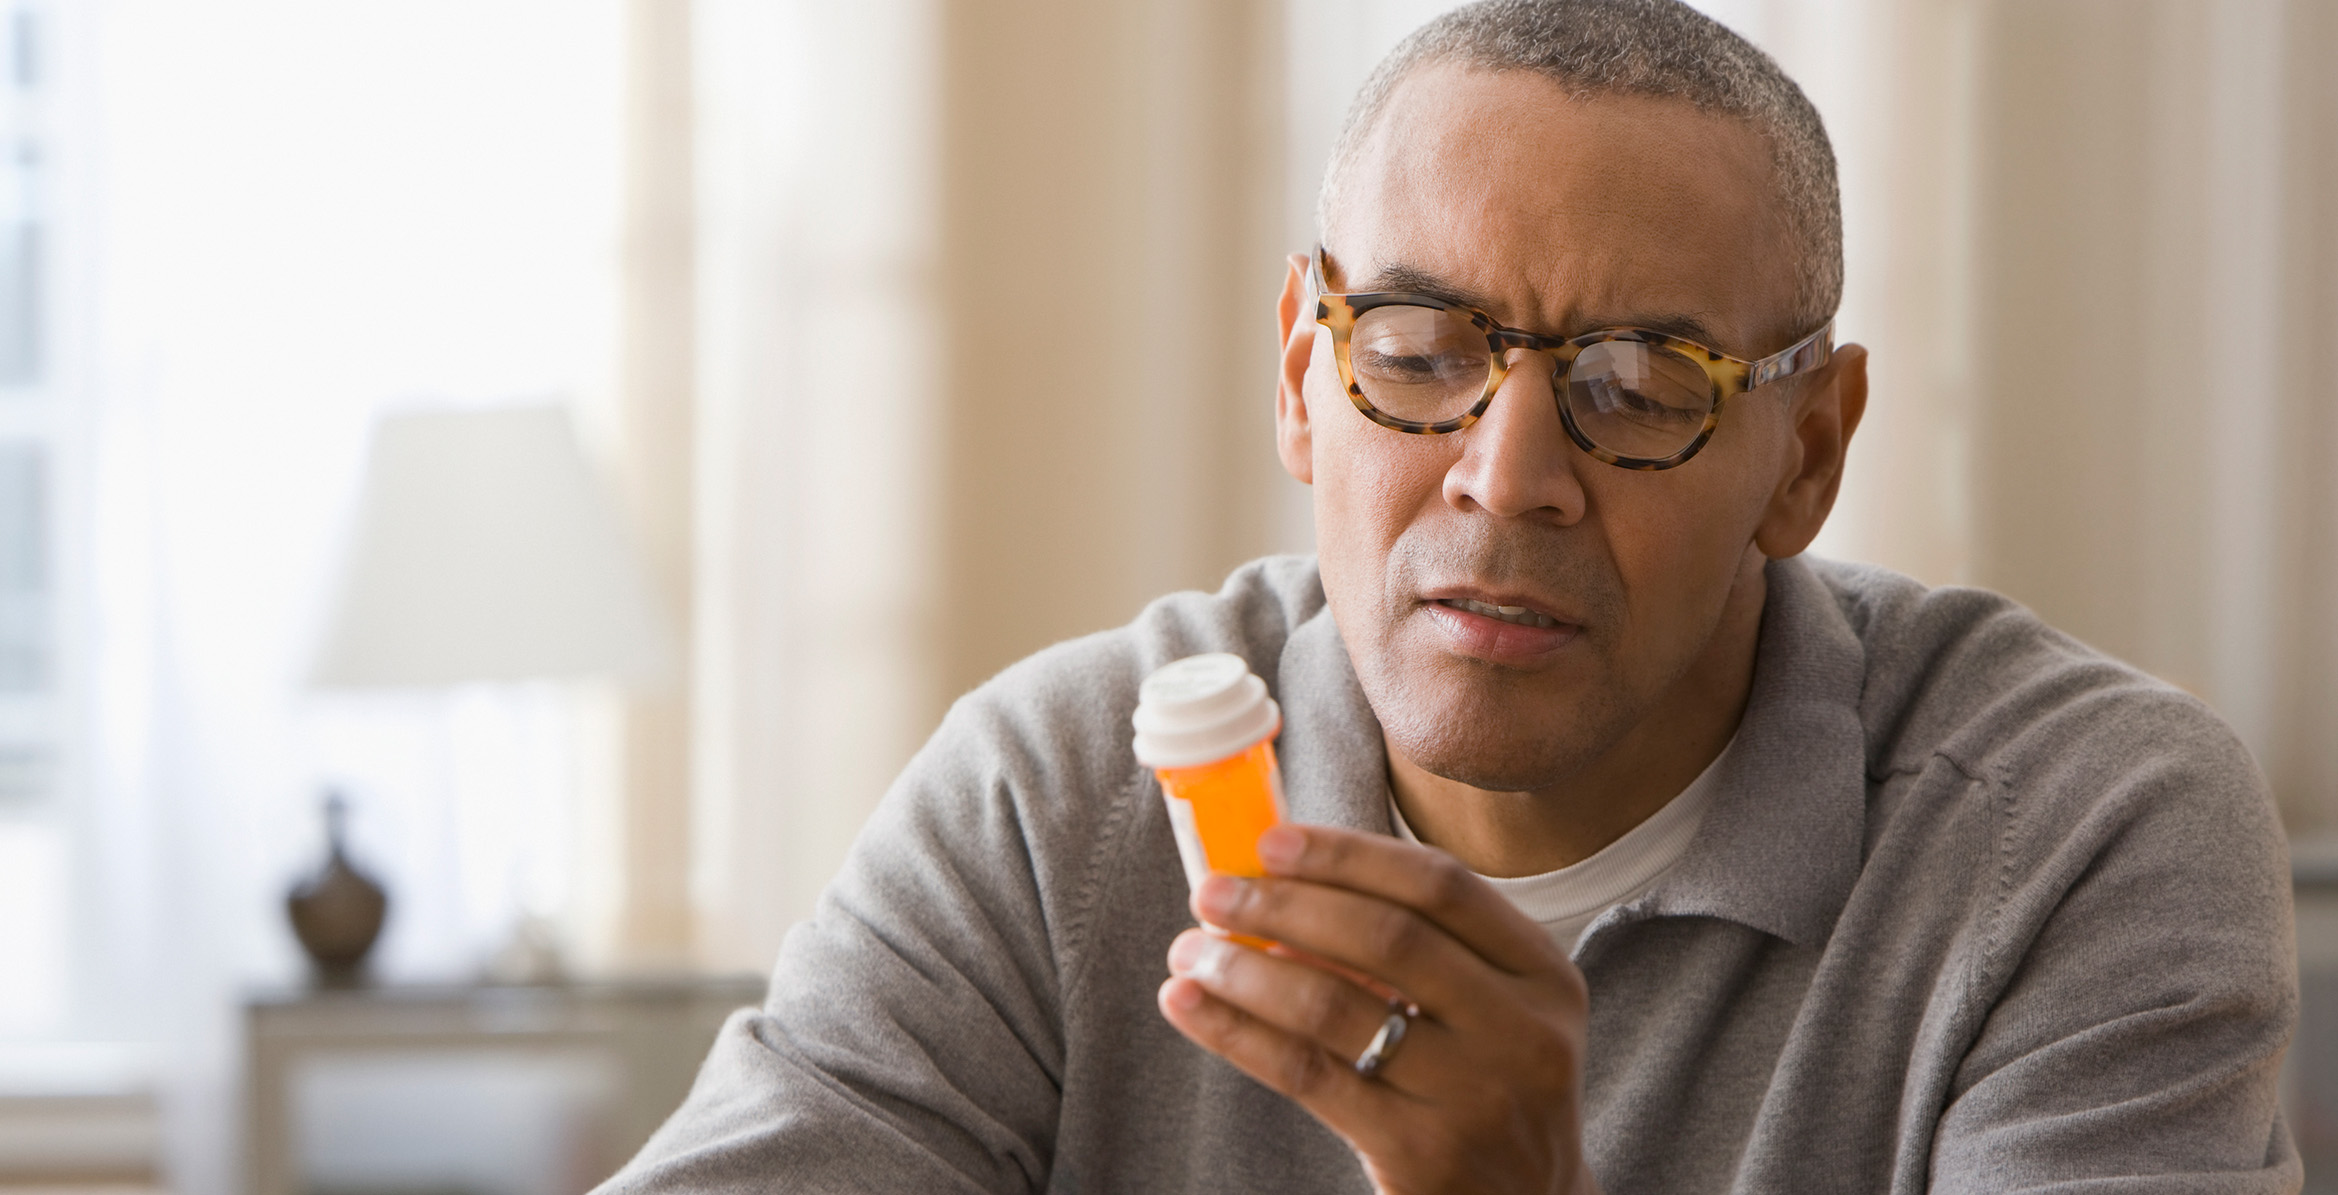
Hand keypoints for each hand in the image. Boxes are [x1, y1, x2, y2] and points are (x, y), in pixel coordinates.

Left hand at [1157, 824, 1600, 1194]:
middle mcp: (1521, 1032)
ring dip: (1246, 970)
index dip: (1349, 855)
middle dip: (1285, 905)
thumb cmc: (1483, 1086)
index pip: (1440, 886)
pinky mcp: (1420, 1155)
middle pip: (1386, 939)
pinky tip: (1190, 1007)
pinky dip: (1236, 1033)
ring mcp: (1474, 1097)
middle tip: (1211, 893)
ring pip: (1334, 1008)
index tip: (1270, 843)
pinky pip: (1307, 1075)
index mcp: (1543, 975)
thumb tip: (1280, 883)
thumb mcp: (1492, 1011)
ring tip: (1189, 951)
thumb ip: (1420, 948)